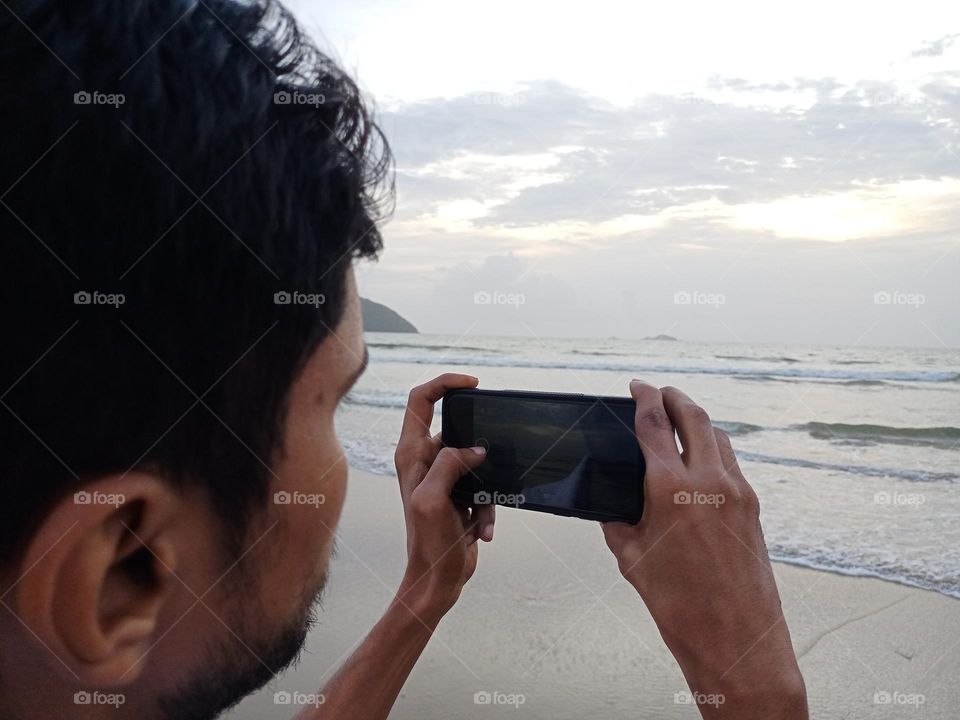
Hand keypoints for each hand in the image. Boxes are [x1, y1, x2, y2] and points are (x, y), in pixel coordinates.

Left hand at [393, 374, 495, 619]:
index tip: (472, 383)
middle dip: (479, 445)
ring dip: (487, 486)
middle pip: (456, 428)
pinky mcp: (460, 493)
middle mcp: (425, 460)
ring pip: (476, 459)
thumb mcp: (433, 499)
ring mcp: (443, 477)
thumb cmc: (427, 544)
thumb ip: (449, 465)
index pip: (420, 400)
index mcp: (411, 454)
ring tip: (480, 515)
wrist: (437, 579)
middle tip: (490, 458)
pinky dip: (488, 506)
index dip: (444, 383)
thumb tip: (475, 449)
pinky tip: (483, 529)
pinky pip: (483, 485)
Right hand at [602, 381, 806, 718]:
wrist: (735, 638)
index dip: (644, 398)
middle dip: (674, 397)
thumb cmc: (682, 606)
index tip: (637, 387)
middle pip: (694, 415)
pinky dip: (714, 449)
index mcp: (670, 489)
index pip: (655, 424)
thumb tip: (614, 499)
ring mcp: (736, 492)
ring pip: (718, 435)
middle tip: (660, 393)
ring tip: (679, 422)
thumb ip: (619, 519)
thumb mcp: (632, 557)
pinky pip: (731, 463)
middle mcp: (709, 481)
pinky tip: (700, 462)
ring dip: (697, 421)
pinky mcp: (753, 507)